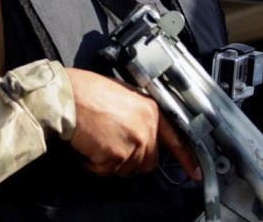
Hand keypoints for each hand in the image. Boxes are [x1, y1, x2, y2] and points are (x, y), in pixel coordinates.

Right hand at [65, 68, 199, 179]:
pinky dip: (95, 165)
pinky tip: (88, 146)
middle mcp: (146, 128)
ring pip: (128, 169)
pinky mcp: (115, 157)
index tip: (195, 171)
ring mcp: (132, 144)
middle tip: (112, 145)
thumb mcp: (126, 95)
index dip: (187, 158)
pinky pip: (107, 172)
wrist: (68, 96)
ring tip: (98, 140)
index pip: (176, 139)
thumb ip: (141, 115)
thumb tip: (143, 133)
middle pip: (148, 161)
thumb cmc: (89, 91)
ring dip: (111, 162)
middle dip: (132, 159)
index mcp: (151, 110)